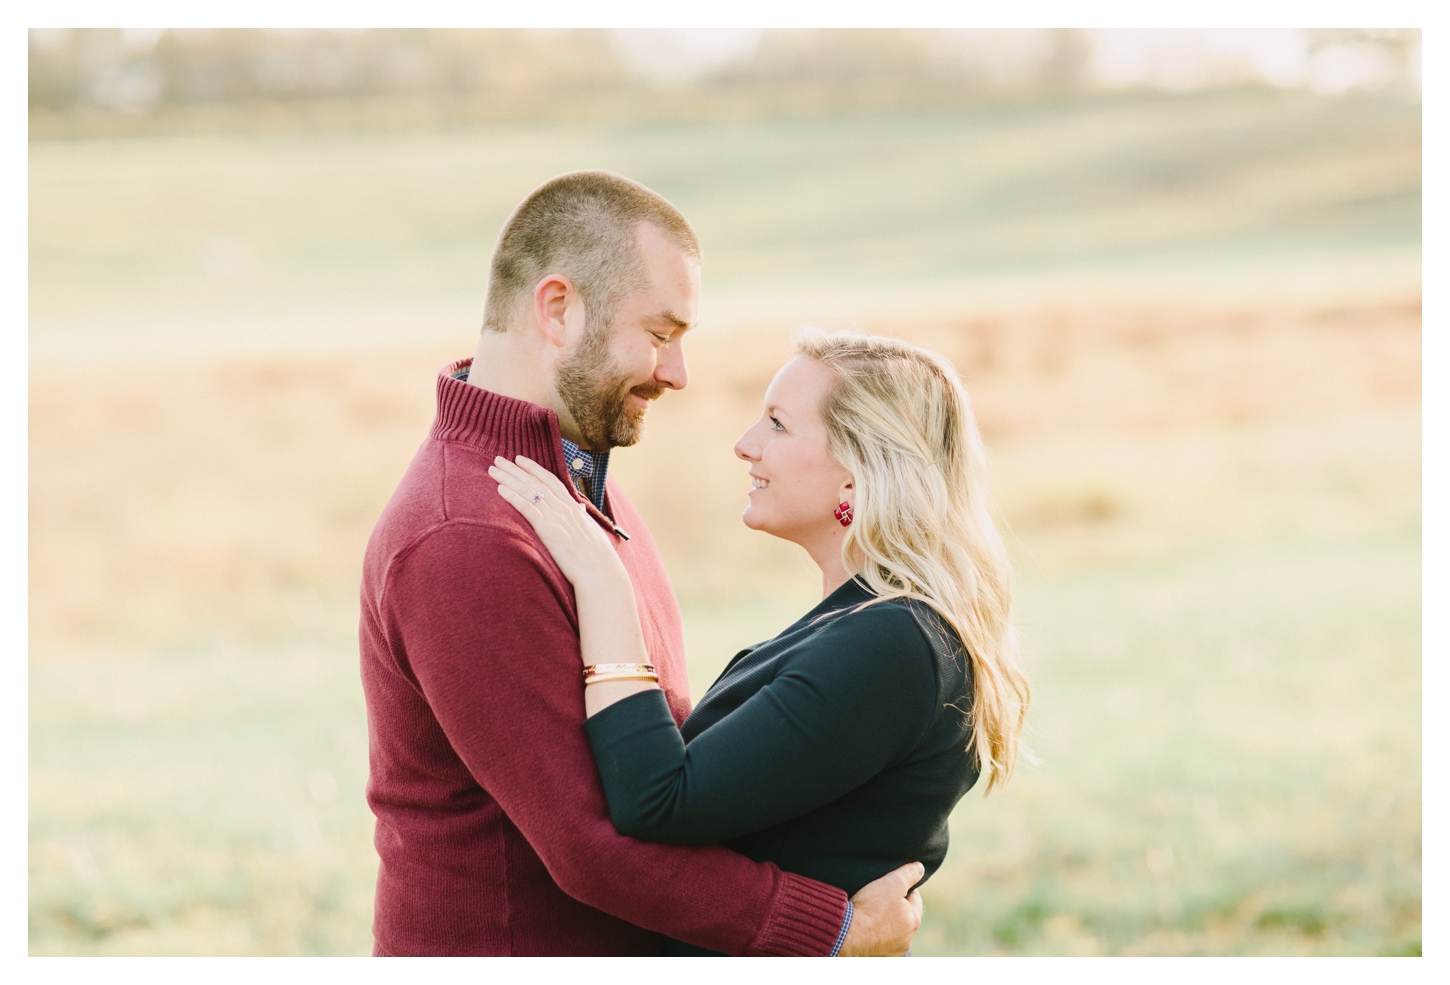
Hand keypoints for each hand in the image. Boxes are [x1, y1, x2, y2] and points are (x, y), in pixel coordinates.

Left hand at [489, 455, 621, 587]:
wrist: (600, 572)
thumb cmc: (596, 556)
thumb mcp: (590, 531)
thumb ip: (582, 518)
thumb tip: (580, 510)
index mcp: (572, 507)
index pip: (550, 480)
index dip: (534, 468)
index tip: (519, 459)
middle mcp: (563, 508)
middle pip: (535, 482)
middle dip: (515, 469)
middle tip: (498, 459)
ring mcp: (556, 518)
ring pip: (529, 492)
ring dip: (509, 479)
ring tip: (493, 470)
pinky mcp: (548, 530)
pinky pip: (528, 509)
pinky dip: (514, 497)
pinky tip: (500, 490)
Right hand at [838, 861, 923, 956]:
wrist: (845, 934)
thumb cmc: (869, 907)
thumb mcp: (892, 883)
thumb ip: (909, 874)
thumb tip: (920, 867)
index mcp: (914, 921)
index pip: (915, 898)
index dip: (903, 888)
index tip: (890, 884)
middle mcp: (906, 940)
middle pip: (904, 916)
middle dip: (895, 906)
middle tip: (879, 897)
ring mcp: (891, 951)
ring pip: (892, 931)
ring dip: (885, 922)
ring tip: (870, 913)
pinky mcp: (877, 957)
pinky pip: (879, 942)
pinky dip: (874, 935)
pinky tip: (864, 927)